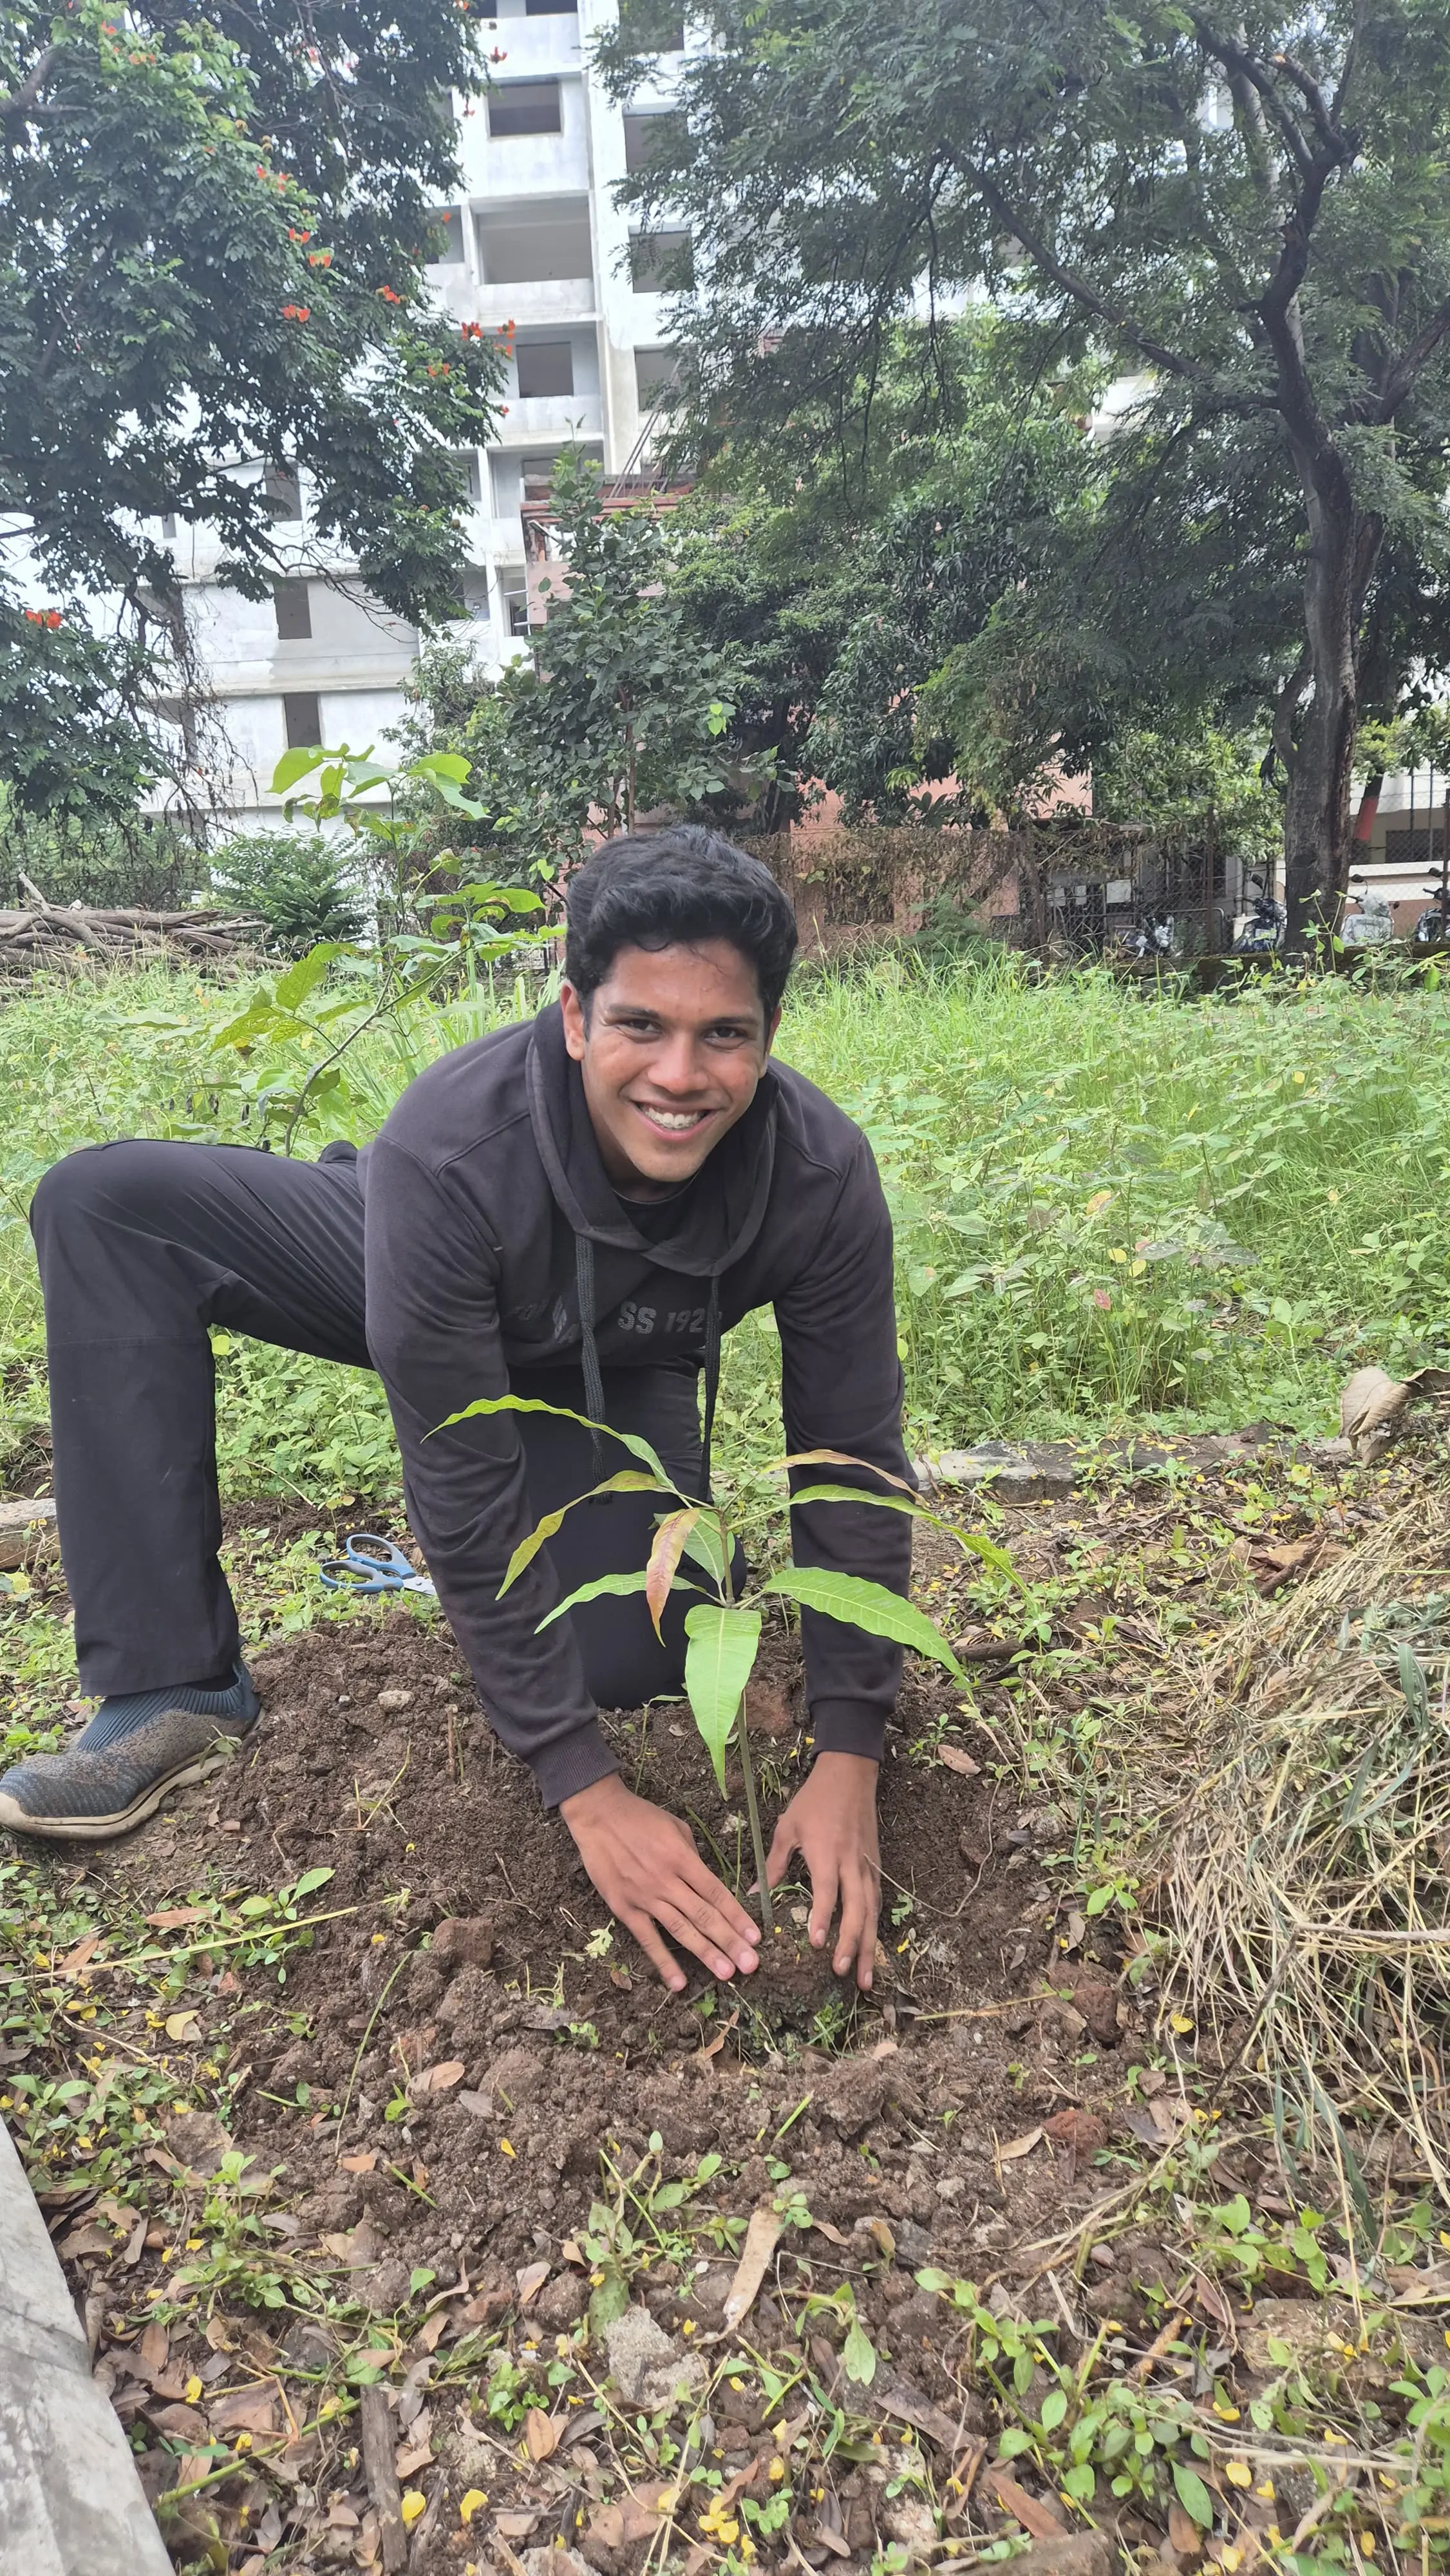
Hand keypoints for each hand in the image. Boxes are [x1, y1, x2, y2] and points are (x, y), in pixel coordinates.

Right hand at [561, 1774, 761, 1992]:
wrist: (598, 1815)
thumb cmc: (641, 1818)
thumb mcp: (676, 1827)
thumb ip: (693, 1857)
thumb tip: (708, 1882)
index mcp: (682, 1858)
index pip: (716, 1892)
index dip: (737, 1916)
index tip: (755, 1937)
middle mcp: (667, 1880)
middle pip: (703, 1915)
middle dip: (729, 1941)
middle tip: (750, 1965)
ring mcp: (645, 1897)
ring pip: (681, 1929)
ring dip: (705, 1953)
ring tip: (726, 1973)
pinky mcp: (624, 1908)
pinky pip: (647, 1939)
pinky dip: (663, 1961)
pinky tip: (678, 1982)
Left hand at [766, 1751, 879, 1988]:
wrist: (850, 1774)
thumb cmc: (814, 1800)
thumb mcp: (788, 1827)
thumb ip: (774, 1864)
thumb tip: (755, 1896)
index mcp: (827, 1852)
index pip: (827, 1891)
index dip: (824, 1918)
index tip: (818, 1944)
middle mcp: (852, 1863)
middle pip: (857, 1910)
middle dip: (851, 1943)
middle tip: (842, 1972)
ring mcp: (868, 1866)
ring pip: (872, 1912)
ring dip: (868, 1946)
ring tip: (864, 1978)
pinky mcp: (876, 1866)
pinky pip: (877, 1902)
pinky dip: (874, 1928)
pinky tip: (870, 1949)